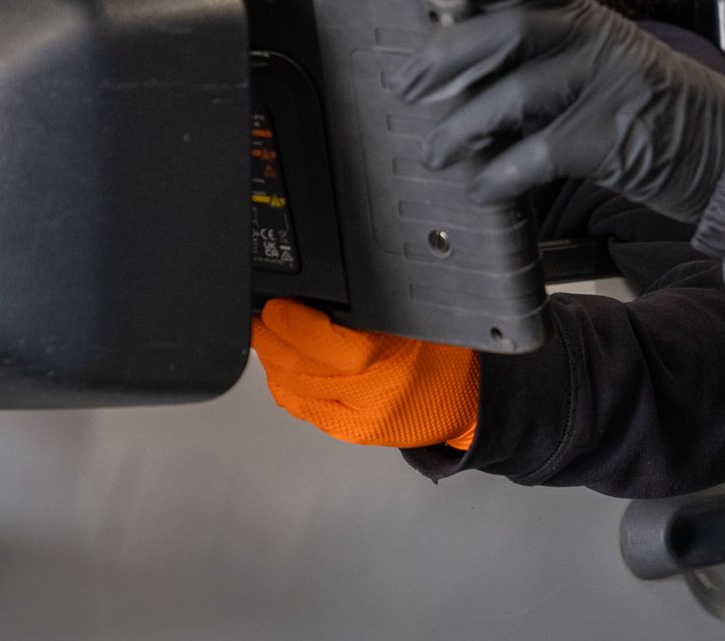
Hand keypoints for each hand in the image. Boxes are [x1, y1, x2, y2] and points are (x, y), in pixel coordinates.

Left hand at [251, 299, 478, 449]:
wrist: (465, 400)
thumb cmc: (445, 355)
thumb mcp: (414, 318)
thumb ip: (368, 308)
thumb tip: (314, 291)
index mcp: (388, 360)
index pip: (320, 340)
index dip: (288, 321)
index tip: (275, 304)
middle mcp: (370, 396)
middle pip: (299, 368)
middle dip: (270, 340)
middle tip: (259, 318)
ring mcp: (357, 420)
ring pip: (294, 391)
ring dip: (272, 363)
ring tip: (266, 338)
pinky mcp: (350, 434)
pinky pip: (303, 410)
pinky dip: (284, 387)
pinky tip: (280, 370)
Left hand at [396, 0, 724, 222]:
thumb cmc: (661, 114)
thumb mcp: (613, 64)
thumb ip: (555, 57)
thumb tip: (472, 65)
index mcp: (595, 20)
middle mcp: (599, 41)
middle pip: (510, 31)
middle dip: (448, 57)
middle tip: (410, 85)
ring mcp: (608, 86)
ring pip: (515, 93)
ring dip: (463, 125)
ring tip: (436, 151)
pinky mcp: (613, 137)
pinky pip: (540, 152)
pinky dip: (501, 173)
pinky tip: (482, 187)